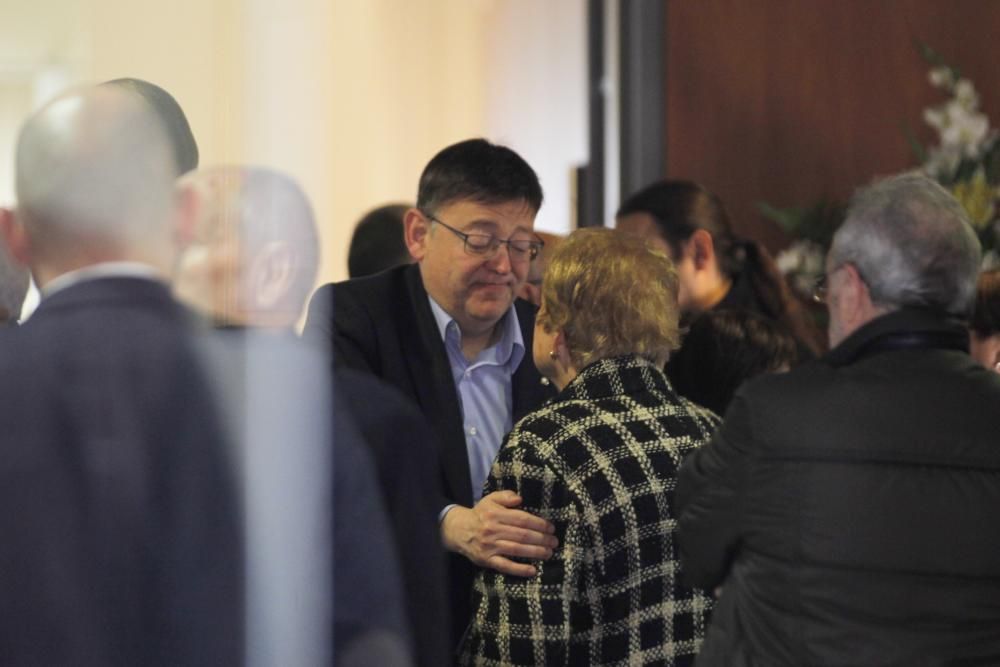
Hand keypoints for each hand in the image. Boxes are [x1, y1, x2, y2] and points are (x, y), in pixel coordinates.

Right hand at [440, 490, 557, 576]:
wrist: (459, 530)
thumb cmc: (481, 514)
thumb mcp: (491, 499)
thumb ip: (505, 496)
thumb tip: (520, 499)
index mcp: (495, 514)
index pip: (522, 519)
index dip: (539, 524)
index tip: (551, 527)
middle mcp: (493, 530)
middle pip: (522, 535)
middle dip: (541, 539)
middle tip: (554, 541)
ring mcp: (490, 547)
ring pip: (516, 550)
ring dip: (535, 552)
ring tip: (549, 553)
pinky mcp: (487, 560)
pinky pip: (505, 566)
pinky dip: (519, 569)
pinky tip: (533, 570)